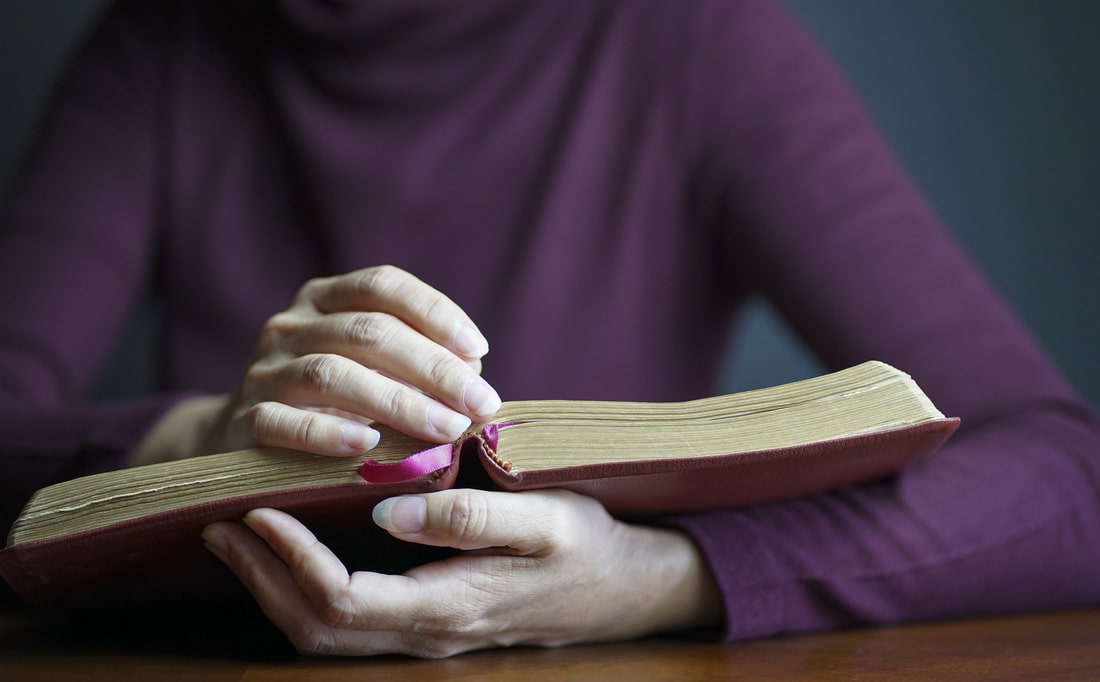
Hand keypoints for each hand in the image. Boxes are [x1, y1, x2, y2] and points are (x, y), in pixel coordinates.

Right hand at [131, 265, 499, 464]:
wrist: (238, 440)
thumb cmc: (328, 403)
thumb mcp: (368, 369)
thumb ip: (414, 363)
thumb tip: (474, 375)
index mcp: (323, 299)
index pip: (383, 286)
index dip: (435, 313)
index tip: (479, 351)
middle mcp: (291, 325)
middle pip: (369, 331)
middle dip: (433, 367)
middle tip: (479, 403)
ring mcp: (263, 370)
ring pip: (333, 373)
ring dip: (398, 401)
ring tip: (446, 428)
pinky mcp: (243, 419)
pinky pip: (285, 422)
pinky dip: (329, 432)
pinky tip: (369, 447)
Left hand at [201, 489, 723, 657]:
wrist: (624, 588)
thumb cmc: (587, 544)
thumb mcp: (544, 519)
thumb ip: (469, 519)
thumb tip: (388, 512)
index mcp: (446, 608)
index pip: (341, 599)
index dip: (289, 560)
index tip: (256, 509)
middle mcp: (425, 635)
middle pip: (316, 629)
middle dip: (260, 579)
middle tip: (220, 524)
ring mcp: (425, 636)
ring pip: (327, 634)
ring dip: (275, 588)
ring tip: (241, 538)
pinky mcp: (428, 622)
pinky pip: (350, 621)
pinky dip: (307, 589)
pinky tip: (297, 552)